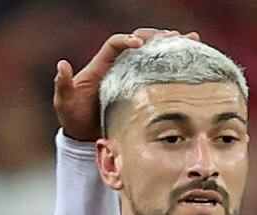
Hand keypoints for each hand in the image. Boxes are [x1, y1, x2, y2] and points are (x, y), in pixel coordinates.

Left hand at [54, 27, 197, 140]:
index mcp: (101, 65)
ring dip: (171, 44)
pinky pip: (158, 69)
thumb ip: (63, 85)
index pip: (115, 44)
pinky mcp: (141, 86)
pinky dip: (175, 61)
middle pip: (139, 41)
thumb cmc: (73, 118)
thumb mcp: (65, 103)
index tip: (138, 44)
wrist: (84, 135)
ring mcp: (131, 74)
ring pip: (152, 52)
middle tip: (174, 37)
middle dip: (156, 37)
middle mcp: (118, 65)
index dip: (126, 40)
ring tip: (191, 39)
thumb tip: (62, 65)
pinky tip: (194, 55)